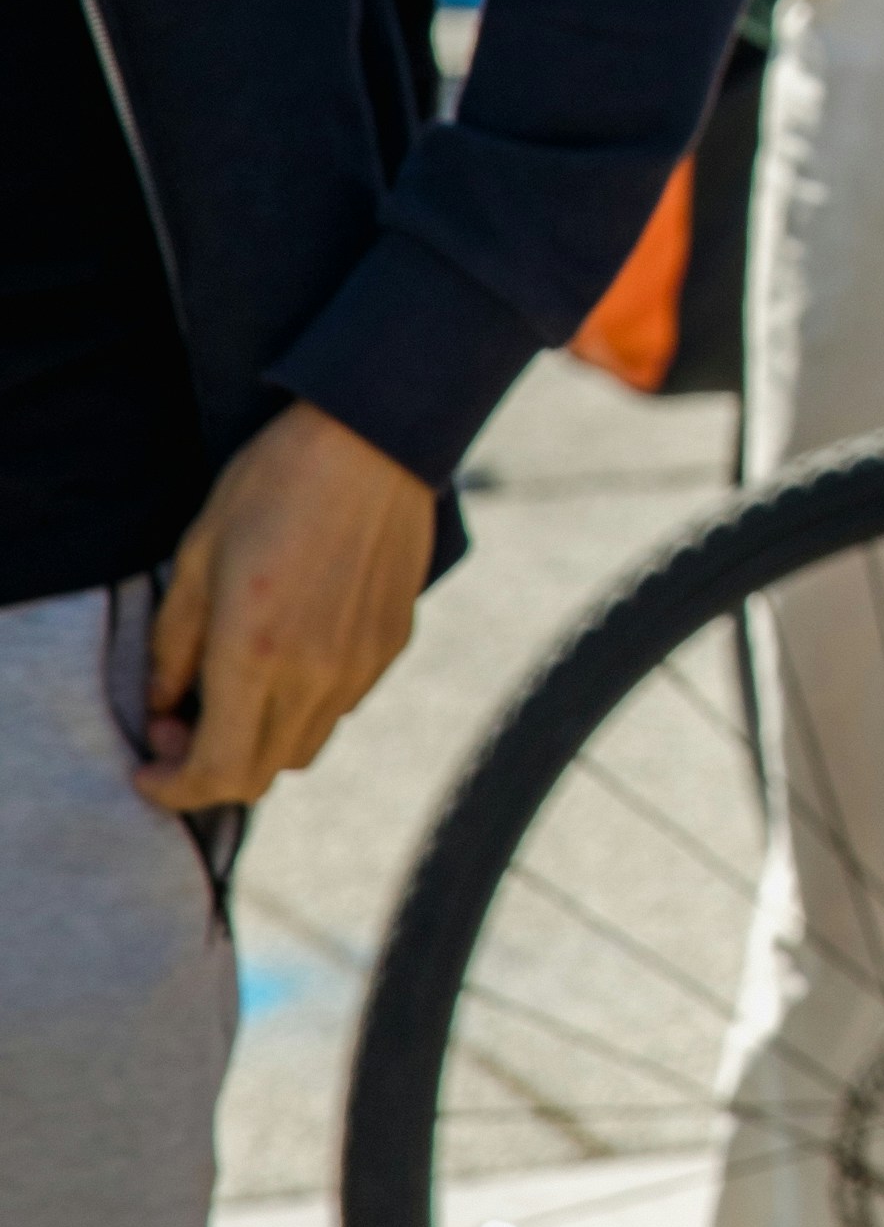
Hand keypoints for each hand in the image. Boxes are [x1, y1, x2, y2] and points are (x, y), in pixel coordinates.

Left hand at [142, 400, 438, 812]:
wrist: (373, 439)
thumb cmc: (274, 484)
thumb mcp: (197, 555)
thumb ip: (173, 644)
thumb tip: (163, 703)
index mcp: (255, 653)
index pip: (215, 771)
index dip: (174, 787)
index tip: (148, 769)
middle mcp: (314, 675)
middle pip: (258, 774)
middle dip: (207, 767)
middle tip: (179, 720)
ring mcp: (360, 666)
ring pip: (302, 748)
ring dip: (257, 742)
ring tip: (233, 689)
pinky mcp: (391, 646)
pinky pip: (340, 708)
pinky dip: (301, 708)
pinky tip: (286, 655)